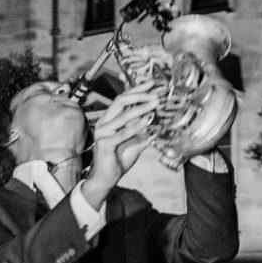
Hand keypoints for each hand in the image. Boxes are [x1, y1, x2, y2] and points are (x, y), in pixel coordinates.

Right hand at [84, 87, 159, 202]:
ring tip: (155, 104)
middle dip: (139, 95)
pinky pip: (123, 132)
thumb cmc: (118, 160)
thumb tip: (158, 121)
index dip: (137, 89)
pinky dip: (136, 126)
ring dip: (141, 108)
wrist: (105, 179)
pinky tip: (147, 121)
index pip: (123, 99)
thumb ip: (144, 132)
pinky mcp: (104, 143)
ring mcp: (103, 132)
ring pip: (123, 115)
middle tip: (155, 93)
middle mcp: (105, 122)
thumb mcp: (135, 143)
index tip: (152, 83)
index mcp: (110, 119)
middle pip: (120, 101)